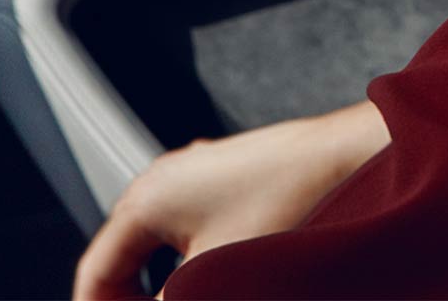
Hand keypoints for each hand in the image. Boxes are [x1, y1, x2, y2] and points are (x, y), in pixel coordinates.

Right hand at [71, 100, 388, 299]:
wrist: (353, 160)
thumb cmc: (289, 203)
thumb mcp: (212, 280)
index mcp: (146, 199)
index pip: (94, 275)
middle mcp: (167, 181)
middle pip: (122, 263)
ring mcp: (201, 180)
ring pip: (159, 254)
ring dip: (165, 292)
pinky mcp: (234, 187)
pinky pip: (192, 240)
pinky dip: (193, 274)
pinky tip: (220, 288)